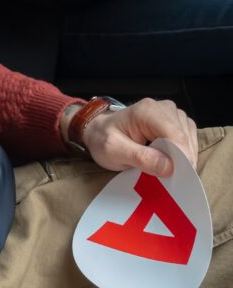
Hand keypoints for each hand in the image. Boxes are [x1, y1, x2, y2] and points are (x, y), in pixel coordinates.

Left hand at [82, 98, 197, 176]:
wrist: (99, 131)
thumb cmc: (103, 139)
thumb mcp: (113, 151)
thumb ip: (140, 158)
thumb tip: (169, 167)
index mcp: (147, 111)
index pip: (175, 135)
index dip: (181, 158)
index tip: (178, 178)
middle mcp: (163, 108)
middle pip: (184, 138)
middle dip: (181, 161)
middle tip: (168, 178)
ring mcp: (171, 114)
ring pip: (189, 140)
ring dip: (182, 158)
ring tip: (164, 170)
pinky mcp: (175, 122)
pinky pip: (189, 140)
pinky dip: (183, 154)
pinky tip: (169, 162)